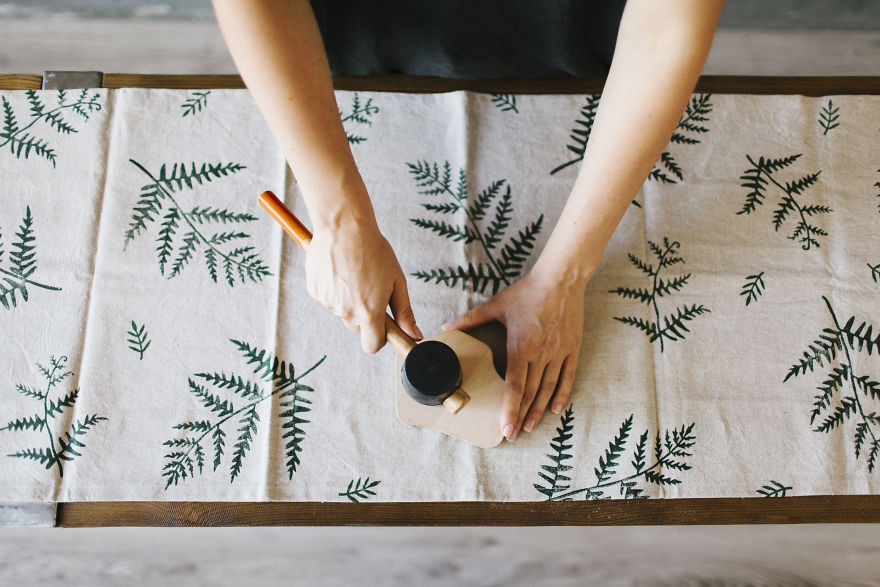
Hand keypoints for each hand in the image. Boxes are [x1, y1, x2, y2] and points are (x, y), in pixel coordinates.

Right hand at [305, 219, 421, 352]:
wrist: (344, 226)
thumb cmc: (374, 250)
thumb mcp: (396, 280)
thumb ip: (404, 311)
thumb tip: (414, 334)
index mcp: (369, 311)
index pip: (371, 346)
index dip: (379, 338)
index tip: (382, 326)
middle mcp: (346, 311)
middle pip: (357, 327)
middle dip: (365, 315)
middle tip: (370, 288)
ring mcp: (328, 302)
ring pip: (342, 311)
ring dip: (348, 299)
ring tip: (354, 272)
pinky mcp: (315, 291)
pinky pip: (328, 298)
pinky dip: (334, 289)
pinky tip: (340, 269)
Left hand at [443, 265, 585, 440]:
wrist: (561, 279)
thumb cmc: (528, 291)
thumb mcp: (496, 305)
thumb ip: (471, 319)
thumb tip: (448, 326)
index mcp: (520, 346)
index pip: (514, 386)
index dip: (509, 410)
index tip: (505, 428)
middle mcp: (540, 354)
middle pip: (531, 393)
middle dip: (521, 417)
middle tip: (513, 434)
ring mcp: (558, 352)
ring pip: (548, 389)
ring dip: (539, 410)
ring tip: (530, 427)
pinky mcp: (572, 349)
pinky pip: (567, 377)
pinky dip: (561, 394)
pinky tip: (555, 408)